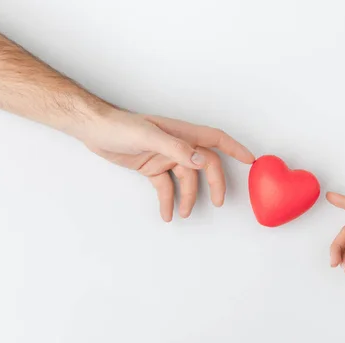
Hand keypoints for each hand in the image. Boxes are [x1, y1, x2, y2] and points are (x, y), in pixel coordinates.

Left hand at [78, 109, 254, 221]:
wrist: (93, 130)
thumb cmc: (119, 126)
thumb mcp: (148, 136)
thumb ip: (176, 148)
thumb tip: (203, 160)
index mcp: (181, 133)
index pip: (215, 139)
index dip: (235, 149)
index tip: (251, 162)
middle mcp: (178, 145)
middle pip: (205, 165)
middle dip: (214, 183)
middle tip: (218, 202)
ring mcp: (165, 157)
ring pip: (185, 179)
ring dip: (187, 197)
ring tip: (182, 213)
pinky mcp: (152, 167)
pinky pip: (166, 186)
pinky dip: (168, 200)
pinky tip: (166, 213)